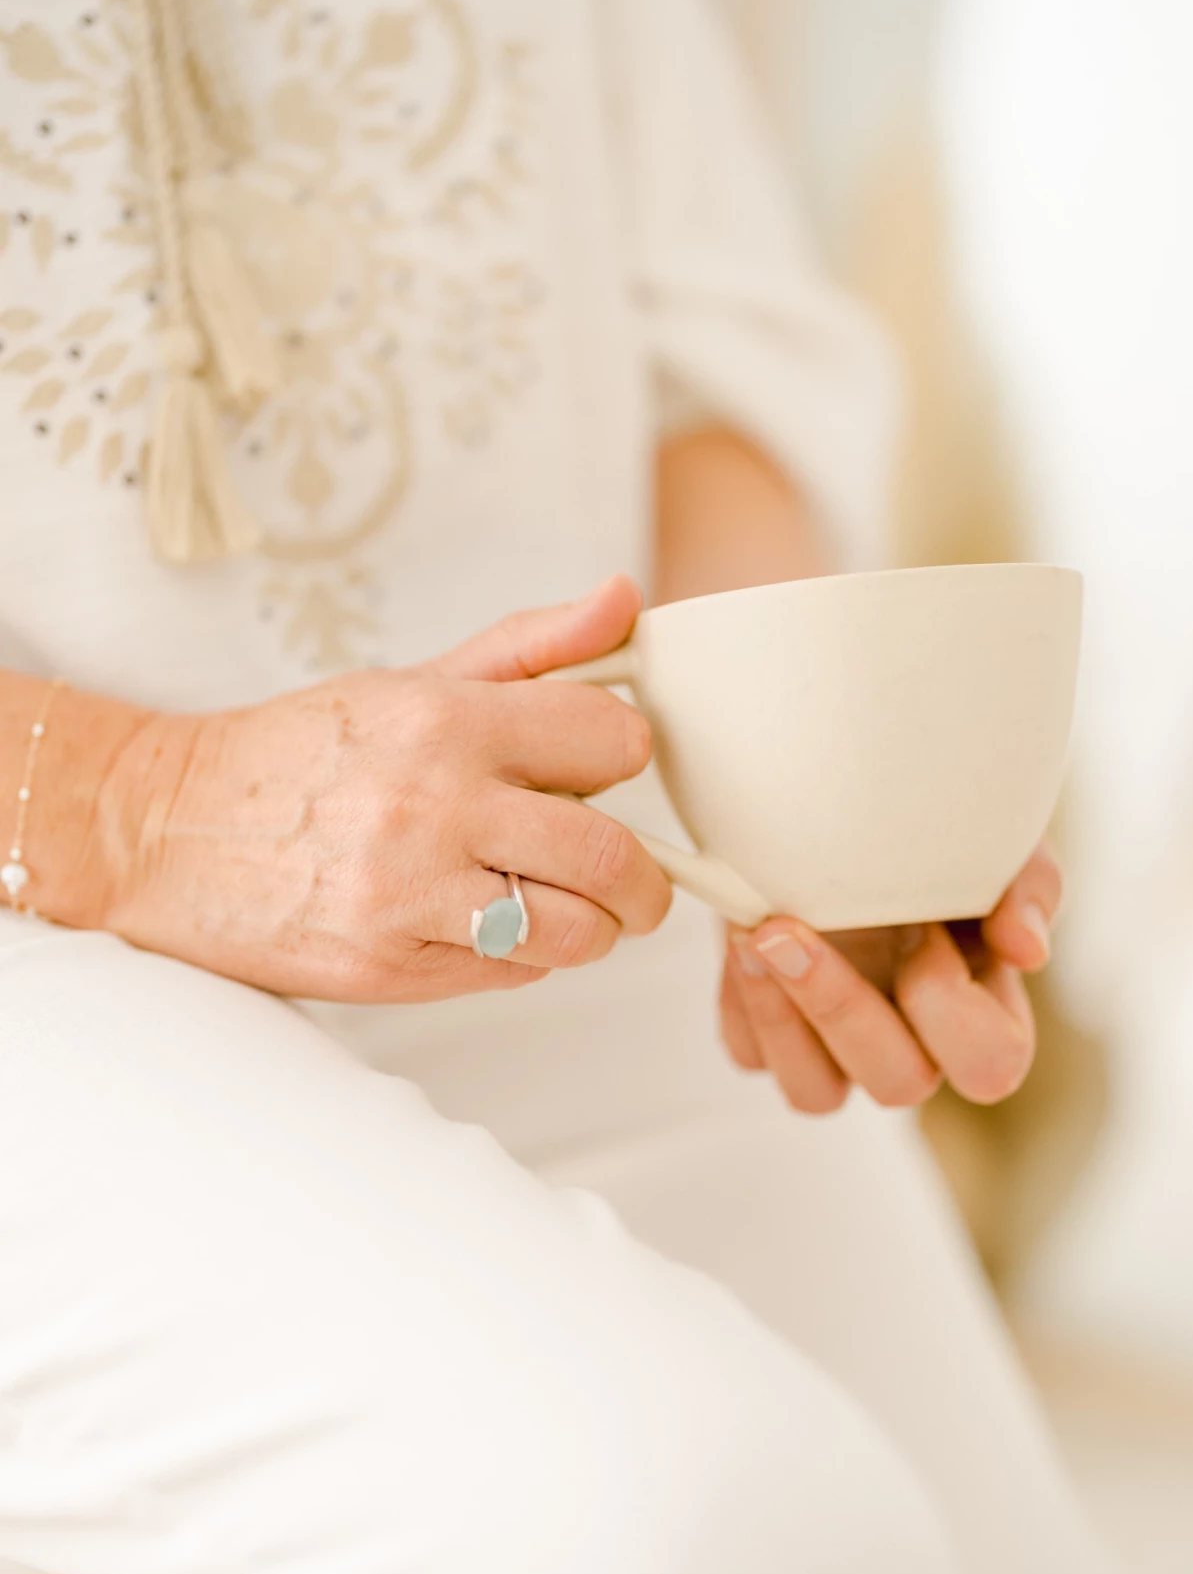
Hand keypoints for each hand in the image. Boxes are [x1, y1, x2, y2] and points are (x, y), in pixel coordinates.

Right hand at [101, 576, 671, 1002]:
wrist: (166, 829)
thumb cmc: (302, 755)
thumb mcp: (412, 681)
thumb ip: (531, 649)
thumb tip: (625, 599)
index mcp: (446, 720)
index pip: (612, 740)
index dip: (623, 756)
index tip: (608, 770)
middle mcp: (432, 806)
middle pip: (612, 857)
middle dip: (646, 880)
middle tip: (636, 880)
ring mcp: (408, 894)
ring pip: (575, 933)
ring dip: (591, 928)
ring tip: (562, 906)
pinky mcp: (387, 967)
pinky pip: (511, 974)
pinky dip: (522, 957)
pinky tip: (484, 923)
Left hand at [719, 843, 1061, 1113]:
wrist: (843, 798)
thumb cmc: (936, 828)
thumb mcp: (993, 839)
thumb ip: (1028, 887)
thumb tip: (1027, 952)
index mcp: (982, 1010)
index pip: (989, 1065)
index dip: (952, 1010)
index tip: (922, 926)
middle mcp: (913, 1044)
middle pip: (897, 1085)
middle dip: (843, 1007)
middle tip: (794, 928)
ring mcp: (838, 1048)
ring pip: (813, 1093)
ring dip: (781, 1018)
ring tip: (755, 935)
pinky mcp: (772, 1032)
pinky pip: (750, 1055)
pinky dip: (743, 1001)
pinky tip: (739, 934)